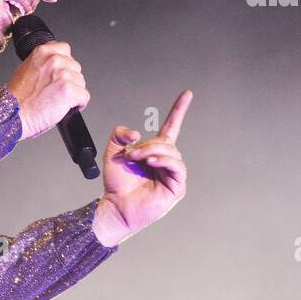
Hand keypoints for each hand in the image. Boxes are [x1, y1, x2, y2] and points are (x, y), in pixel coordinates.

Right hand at [3, 40, 88, 140]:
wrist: (12, 115)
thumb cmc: (16, 98)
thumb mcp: (24, 69)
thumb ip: (42, 63)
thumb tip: (53, 66)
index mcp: (42, 52)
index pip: (65, 50)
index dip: (63, 65)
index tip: (59, 74)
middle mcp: (54, 60)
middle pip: (75, 67)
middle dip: (69, 79)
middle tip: (55, 91)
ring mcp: (62, 75)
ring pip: (81, 82)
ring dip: (73, 92)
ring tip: (57, 100)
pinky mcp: (69, 91)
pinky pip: (84, 96)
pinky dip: (78, 104)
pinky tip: (65, 108)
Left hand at [92, 90, 192, 247]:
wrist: (115, 205)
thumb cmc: (117, 183)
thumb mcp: (113, 152)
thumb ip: (119, 135)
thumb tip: (136, 132)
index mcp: (155, 152)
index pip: (171, 127)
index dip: (179, 110)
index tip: (187, 94)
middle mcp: (166, 161)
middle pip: (166, 141)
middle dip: (148, 144)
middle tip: (131, 153)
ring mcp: (173, 174)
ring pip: (172, 152)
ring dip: (153, 151)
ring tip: (138, 158)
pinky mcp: (176, 187)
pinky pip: (177, 166)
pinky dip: (164, 160)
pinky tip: (151, 162)